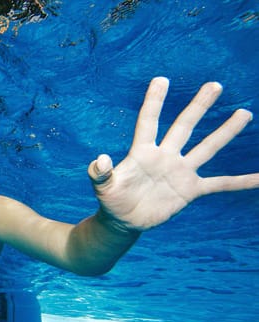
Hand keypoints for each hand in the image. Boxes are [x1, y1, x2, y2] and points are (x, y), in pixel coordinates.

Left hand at [88, 77, 257, 230]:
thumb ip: (100, 173)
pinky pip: (220, 184)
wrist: (125, 220)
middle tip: (214, 85)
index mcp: (142, 152)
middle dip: (198, 106)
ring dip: (225, 132)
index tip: (161, 79)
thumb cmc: (111, 199)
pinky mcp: (190, 190)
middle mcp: (165, 156)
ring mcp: (180, 172)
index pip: (149, 122)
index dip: (154, 102)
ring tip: (244, 113)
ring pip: (206, 148)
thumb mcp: (103, 186)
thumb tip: (100, 159)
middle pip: (184, 126)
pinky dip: (240, 182)